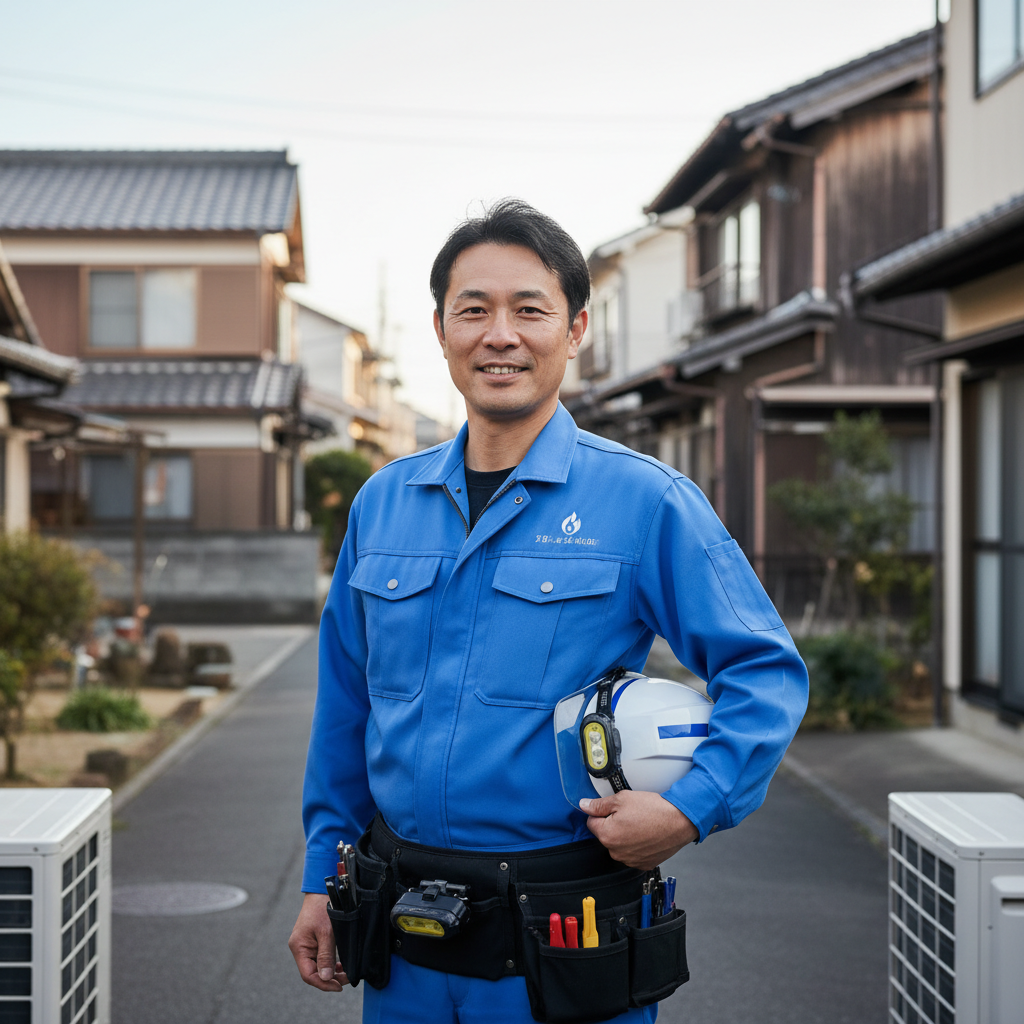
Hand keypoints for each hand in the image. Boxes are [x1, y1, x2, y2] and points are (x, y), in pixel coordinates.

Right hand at [288, 892, 347, 991]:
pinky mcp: (313, 941)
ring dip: (331, 972)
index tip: (339, 987)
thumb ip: (326, 956)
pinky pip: (320, 958)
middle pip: (313, 972)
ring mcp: (306, 945)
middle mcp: (300, 948)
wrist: (323, 888)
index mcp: (299, 947)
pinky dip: (330, 963)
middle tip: (346, 980)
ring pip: (317, 966)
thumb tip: (326, 978)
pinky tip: (340, 965)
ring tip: (345, 974)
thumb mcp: (327, 932)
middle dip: (329, 979)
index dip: (323, 983)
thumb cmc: (323, 907)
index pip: (308, 975)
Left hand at [580, 791, 698, 868]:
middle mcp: (616, 852)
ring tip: (640, 824)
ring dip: (624, 836)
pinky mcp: (643, 864)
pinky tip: (646, 834)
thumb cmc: (653, 810)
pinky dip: (636, 845)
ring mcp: (630, 860)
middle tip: (629, 814)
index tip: (612, 809)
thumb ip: (599, 804)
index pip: (591, 822)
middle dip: (613, 824)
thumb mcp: (622, 799)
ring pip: (619, 845)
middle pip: (605, 835)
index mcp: (607, 835)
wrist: (679, 822)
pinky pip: (632, 853)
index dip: (601, 812)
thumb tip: (584, 805)